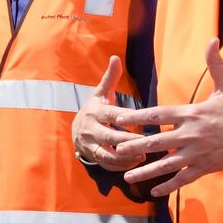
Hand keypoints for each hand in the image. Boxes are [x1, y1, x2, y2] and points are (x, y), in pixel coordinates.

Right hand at [71, 56, 143, 170]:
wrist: (75, 130)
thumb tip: (115, 57)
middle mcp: (91, 129)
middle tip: (147, 142)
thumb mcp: (100, 93)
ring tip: (143, 156)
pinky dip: (121, 166)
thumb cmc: (95, 109)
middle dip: (128, 141)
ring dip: (125, 157)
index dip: (125, 118)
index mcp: (95, 112)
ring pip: (107, 154)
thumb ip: (110, 77)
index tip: (141, 120)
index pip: (111, 114)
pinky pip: (107, 164)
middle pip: (110, 137)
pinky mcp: (93, 157)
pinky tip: (136, 163)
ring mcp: (90, 145)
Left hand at [113, 39, 222, 196]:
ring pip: (166, 165)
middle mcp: (192, 135)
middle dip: (135, 146)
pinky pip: (183, 179)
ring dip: (146, 172)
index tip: (119, 118)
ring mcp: (198, 154)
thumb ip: (215, 64)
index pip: (159, 114)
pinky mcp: (205, 168)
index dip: (138, 116)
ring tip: (127, 177)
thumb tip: (212, 40)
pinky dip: (168, 186)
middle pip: (157, 141)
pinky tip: (154, 191)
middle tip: (115, 149)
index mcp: (193, 114)